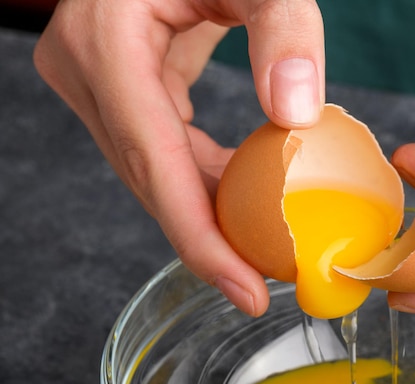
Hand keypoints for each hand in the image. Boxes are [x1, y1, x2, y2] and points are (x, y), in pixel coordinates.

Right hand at [34, 0, 324, 315]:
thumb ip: (283, 32)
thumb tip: (298, 113)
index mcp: (108, 43)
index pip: (154, 163)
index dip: (199, 238)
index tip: (247, 291)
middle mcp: (86, 69)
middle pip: (148, 179)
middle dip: (204, 238)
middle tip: (261, 284)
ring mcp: (94, 79)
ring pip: (150, 169)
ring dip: (204, 209)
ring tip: (258, 248)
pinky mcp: (116, 83)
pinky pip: (157, 146)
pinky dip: (199, 174)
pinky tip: (239, 192)